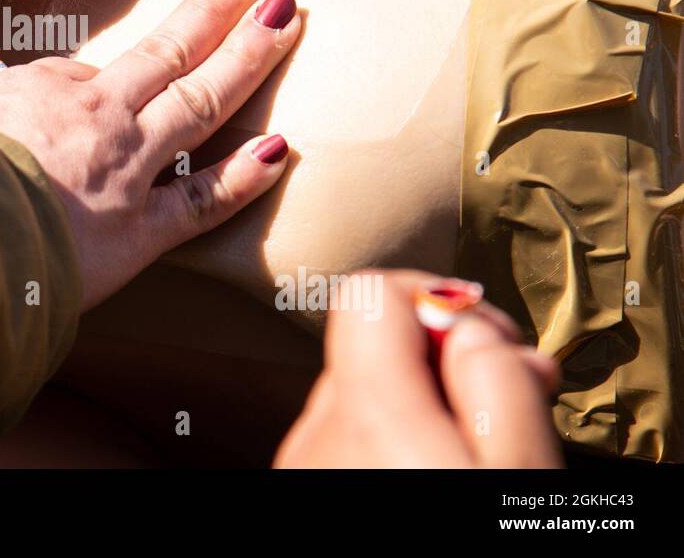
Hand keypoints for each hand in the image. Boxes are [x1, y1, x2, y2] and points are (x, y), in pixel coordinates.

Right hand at [0, 0, 298, 308]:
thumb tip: (0, 104)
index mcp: (48, 89)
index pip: (89, 68)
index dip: (115, 64)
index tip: (129, 62)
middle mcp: (101, 115)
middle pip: (173, 49)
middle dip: (219, 4)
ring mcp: (129, 167)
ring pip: (203, 100)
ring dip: (249, 55)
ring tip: (287, 15)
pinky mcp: (142, 231)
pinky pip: (203, 199)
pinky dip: (245, 175)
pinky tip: (279, 147)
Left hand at [274, 271, 561, 467]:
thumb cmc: (481, 547)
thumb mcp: (521, 467)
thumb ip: (500, 380)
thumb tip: (471, 325)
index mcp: (367, 412)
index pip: (370, 291)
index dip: (439, 299)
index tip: (491, 342)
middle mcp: (318, 431)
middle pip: (373, 345)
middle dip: (442, 357)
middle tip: (508, 399)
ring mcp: (303, 462)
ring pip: (364, 395)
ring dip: (422, 403)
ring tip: (476, 445)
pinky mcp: (303, 485)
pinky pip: (348, 438)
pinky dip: (392, 441)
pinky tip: (437, 468)